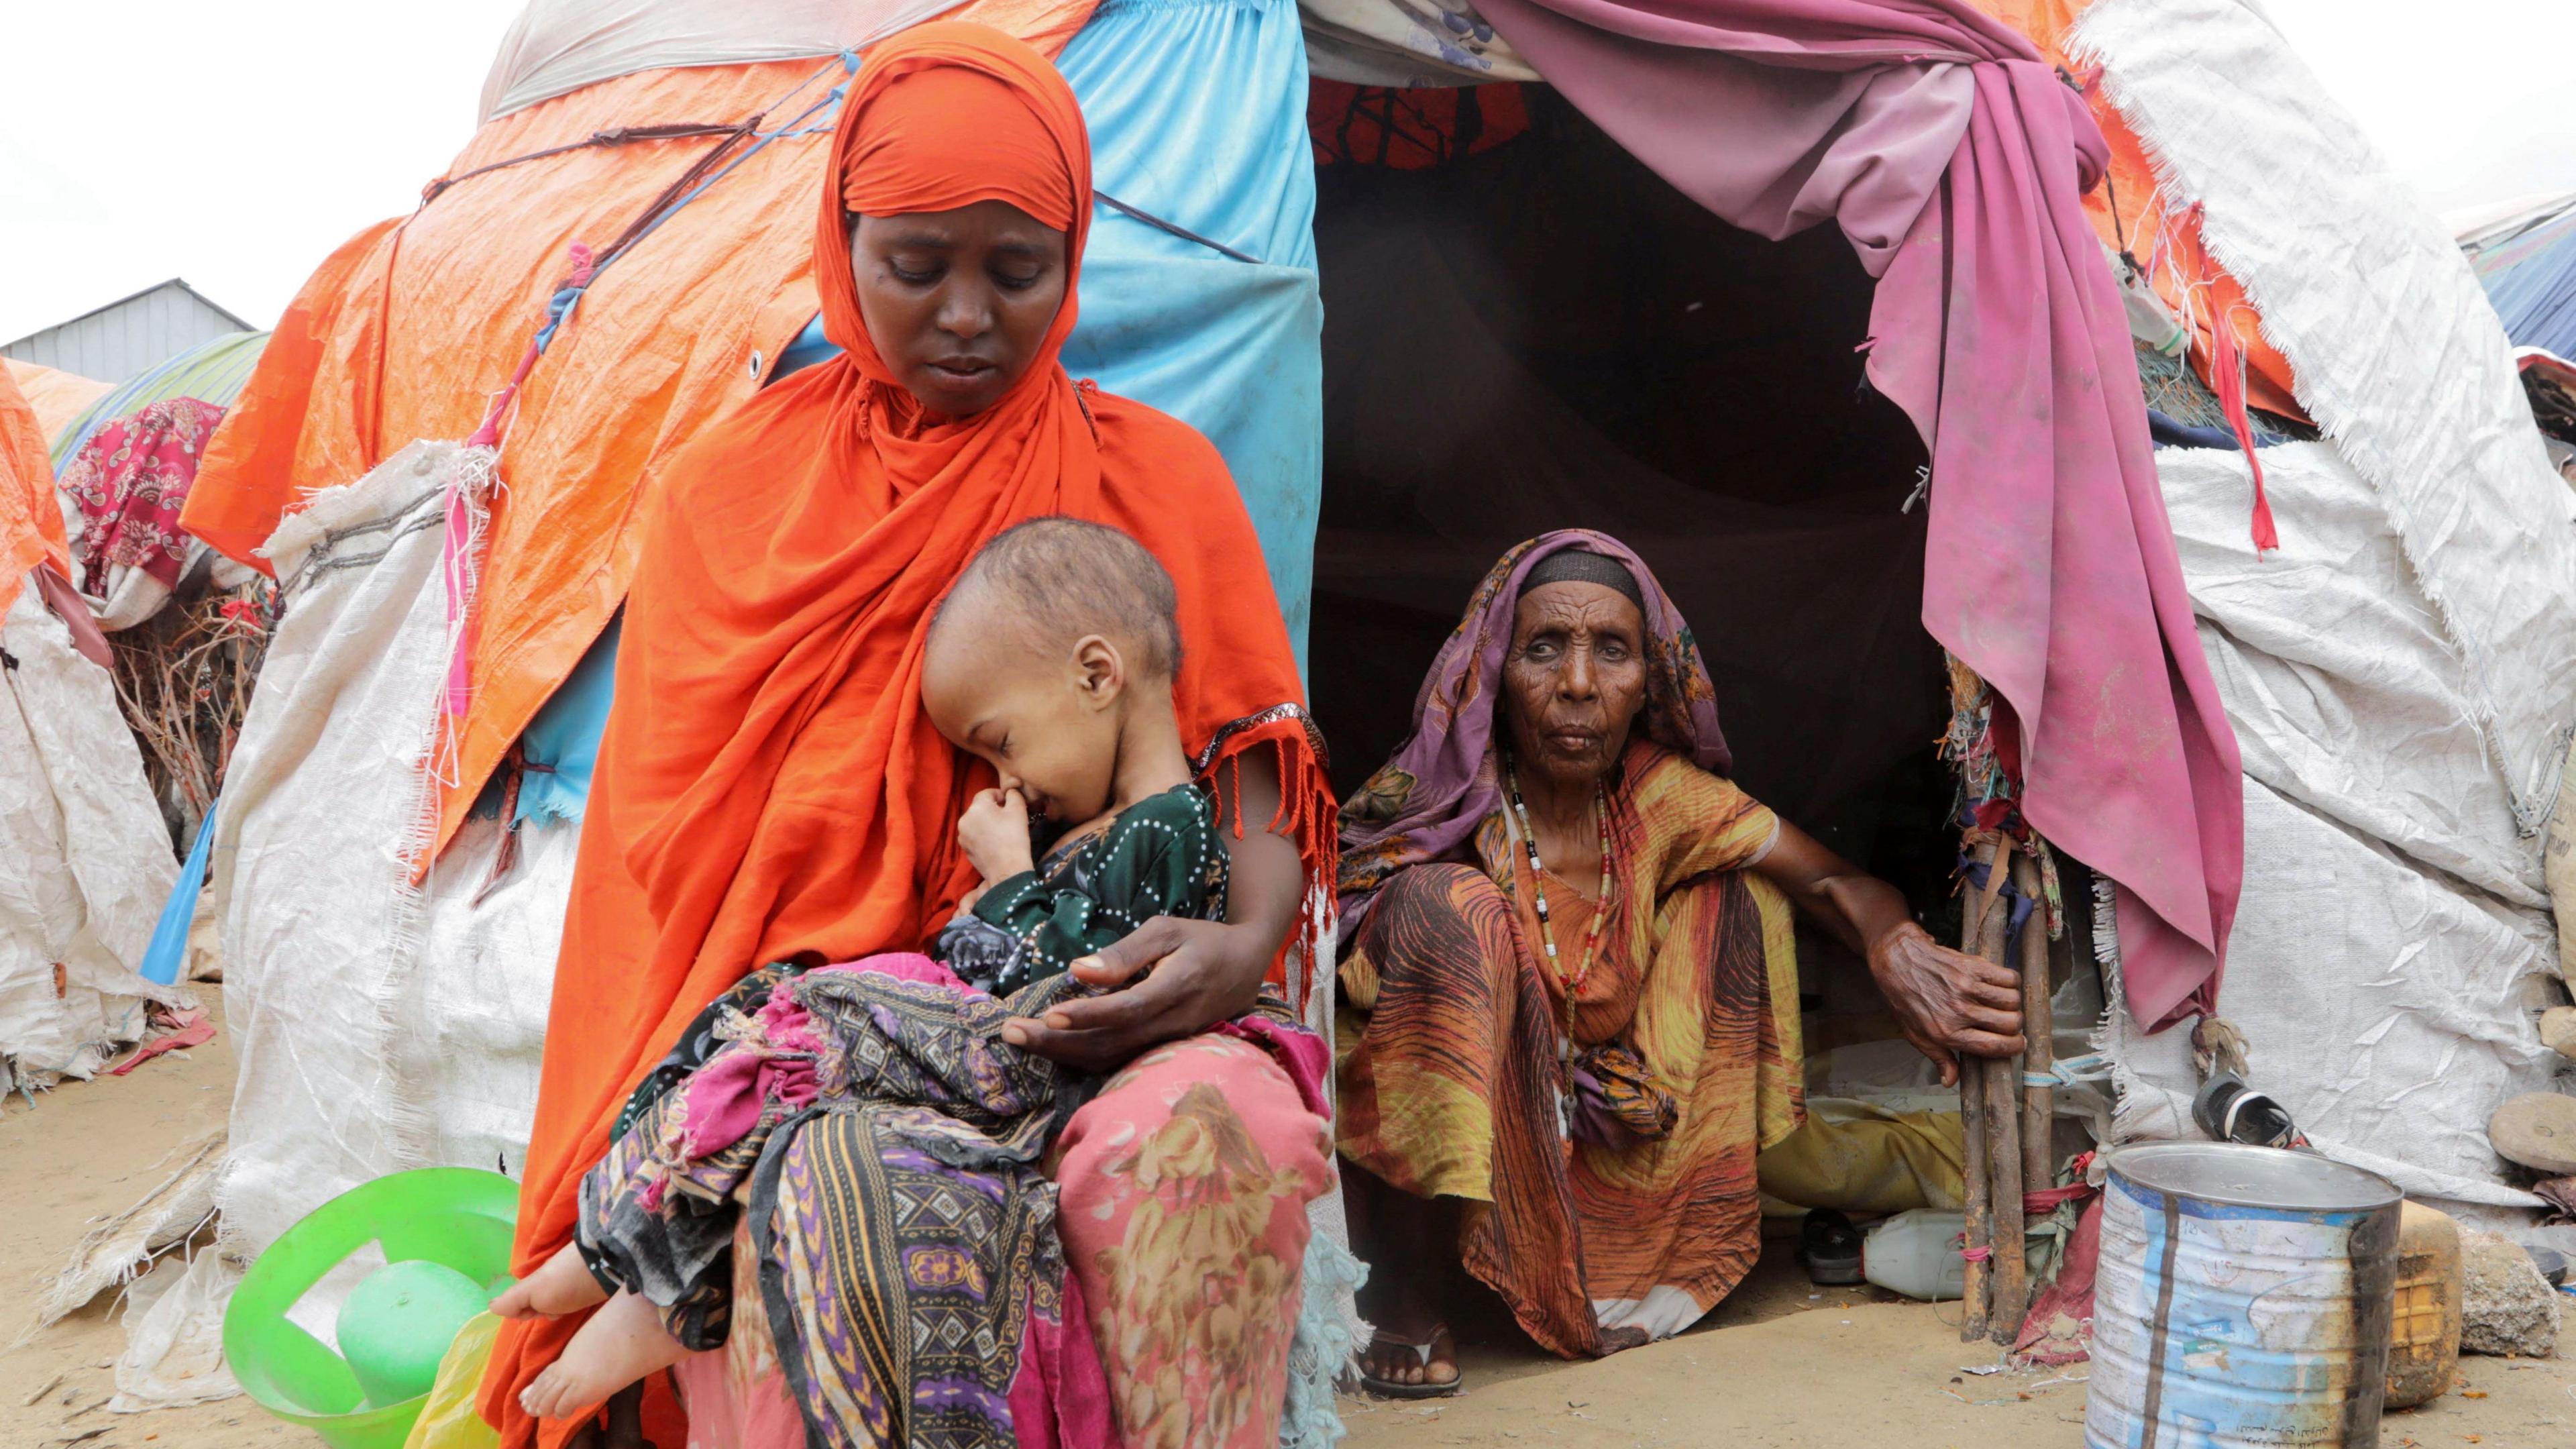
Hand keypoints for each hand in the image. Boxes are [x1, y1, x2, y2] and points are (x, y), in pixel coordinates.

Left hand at [958, 787, 1033, 882]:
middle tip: (1008, 819)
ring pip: (975, 822)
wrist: (1008, 869)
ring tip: (1001, 832)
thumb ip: (1013, 794)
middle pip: (980, 808)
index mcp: (977, 807)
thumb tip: (1009, 792)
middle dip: (992, 810)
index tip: (1010, 804)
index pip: (987, 793)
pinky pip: (973, 836)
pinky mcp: (964, 849)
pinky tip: (994, 843)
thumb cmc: (1014, 837)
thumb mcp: (1019, 810)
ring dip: (986, 823)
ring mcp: (962, 835)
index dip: (1000, 796)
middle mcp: (964, 819)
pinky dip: (982, 836)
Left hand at [1000, 916, 1266, 1072]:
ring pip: (1110, 1058)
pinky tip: (1053, 1050)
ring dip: (1062, 1054)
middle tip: (1010, 1031)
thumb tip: (1078, 970)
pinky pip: (1118, 1061)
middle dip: (1056, 1042)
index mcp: (1175, 987)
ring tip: (1021, 1040)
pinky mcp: (1162, 1050)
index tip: (1047, 1012)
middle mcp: (1171, 1023)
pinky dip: (1082, 1059)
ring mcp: (1168, 1043)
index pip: (1126, 1009)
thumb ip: (1125, 952)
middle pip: (1108, 1043)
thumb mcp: (1167, 930)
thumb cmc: (1203, 940)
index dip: (1087, 1015)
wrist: (1247, 966)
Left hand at [1867, 920, 2023, 1086]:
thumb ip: (1938, 1058)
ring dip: (2012, 1004)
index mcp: (1947, 1033)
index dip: (2014, 1047)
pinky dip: (2011, 983)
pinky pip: (2009, 977)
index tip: (2017, 1043)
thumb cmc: (1907, 1001)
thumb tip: (1950, 1081)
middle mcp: (1959, 1011)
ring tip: (2002, 1004)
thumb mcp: (1917, 1035)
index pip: (1995, 1046)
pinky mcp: (1972, 966)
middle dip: (2014, 1026)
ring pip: (2012, 1000)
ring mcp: (1967, 987)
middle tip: (2007, 1022)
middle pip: (2011, 1023)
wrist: (1898, 962)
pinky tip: (2000, 986)